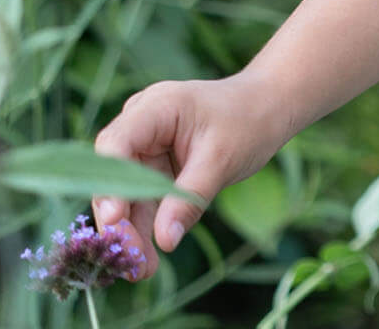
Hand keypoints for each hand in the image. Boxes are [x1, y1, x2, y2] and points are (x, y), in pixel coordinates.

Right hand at [90, 72, 290, 280]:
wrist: (268, 108)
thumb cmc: (248, 121)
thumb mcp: (222, 159)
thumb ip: (190, 198)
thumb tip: (164, 241)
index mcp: (155, 108)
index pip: (116, 144)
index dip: (110, 183)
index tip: (115, 220)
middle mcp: (142, 125)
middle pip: (115, 176)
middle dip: (120, 220)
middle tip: (130, 259)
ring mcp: (146, 146)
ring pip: (127, 195)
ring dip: (132, 232)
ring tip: (141, 270)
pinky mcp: (154, 167)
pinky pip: (143, 200)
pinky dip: (146, 227)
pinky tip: (148, 259)